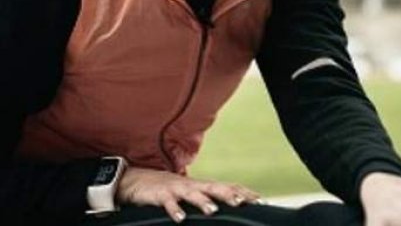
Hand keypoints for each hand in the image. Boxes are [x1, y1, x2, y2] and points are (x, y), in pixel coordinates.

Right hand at [116, 167, 261, 221]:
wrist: (138, 180)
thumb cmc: (171, 190)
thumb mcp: (192, 193)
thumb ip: (210, 198)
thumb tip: (233, 204)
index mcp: (203, 186)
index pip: (229, 186)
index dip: (245, 193)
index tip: (261, 202)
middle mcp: (193, 185)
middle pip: (215, 188)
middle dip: (229, 195)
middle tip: (243, 203)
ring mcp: (177, 189)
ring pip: (192, 194)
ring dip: (203, 202)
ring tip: (213, 211)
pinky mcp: (161, 195)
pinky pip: (168, 203)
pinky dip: (174, 211)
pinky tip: (180, 219)